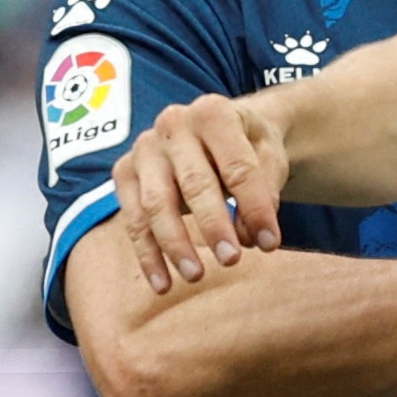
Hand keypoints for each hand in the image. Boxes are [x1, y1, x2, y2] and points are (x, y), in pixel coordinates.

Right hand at [116, 91, 290, 291]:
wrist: (217, 129)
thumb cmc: (247, 146)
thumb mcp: (270, 156)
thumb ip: (265, 191)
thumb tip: (249, 238)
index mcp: (214, 113)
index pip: (238, 166)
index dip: (255, 208)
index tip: (271, 244)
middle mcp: (173, 124)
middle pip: (194, 183)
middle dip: (213, 226)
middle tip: (232, 260)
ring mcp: (144, 148)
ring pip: (155, 203)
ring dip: (175, 245)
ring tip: (196, 276)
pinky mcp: (125, 173)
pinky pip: (133, 219)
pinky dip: (147, 255)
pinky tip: (163, 284)